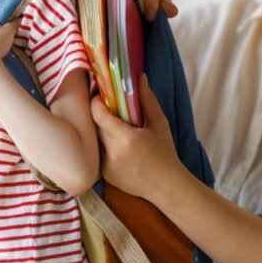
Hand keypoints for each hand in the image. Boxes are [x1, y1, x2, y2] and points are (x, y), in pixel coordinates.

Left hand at [91, 74, 182, 200]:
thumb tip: (140, 77)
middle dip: (99, 115)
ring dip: (101, 131)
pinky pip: (98, 154)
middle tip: (108, 108)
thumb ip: (147, 100)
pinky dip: (105, 147)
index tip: (101, 96)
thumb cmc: (165, 153)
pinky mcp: (105, 176)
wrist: (166, 186)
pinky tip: (118, 146)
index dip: (96, 102)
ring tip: (114, 127)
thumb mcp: (159, 124)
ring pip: (95, 140)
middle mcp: (113, 153)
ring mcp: (107, 167)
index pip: (99, 115)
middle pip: (95, 126)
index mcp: (126, 138)